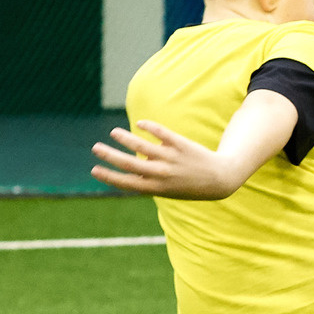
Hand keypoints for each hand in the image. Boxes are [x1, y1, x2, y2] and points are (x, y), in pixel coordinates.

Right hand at [90, 121, 237, 199]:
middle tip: (95, 148)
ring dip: (125, 138)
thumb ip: (148, 179)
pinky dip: (149, 127)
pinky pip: (162, 134)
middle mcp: (162, 173)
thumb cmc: (188, 185)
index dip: (109, 176)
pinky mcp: (181, 145)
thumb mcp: (166, 189)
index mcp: (156, 187)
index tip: (94, 169)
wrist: (219, 180)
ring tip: (113, 132)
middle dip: (110, 156)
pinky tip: (139, 123)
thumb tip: (131, 162)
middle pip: (130, 163)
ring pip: (143, 146)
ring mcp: (171, 158)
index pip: (126, 182)